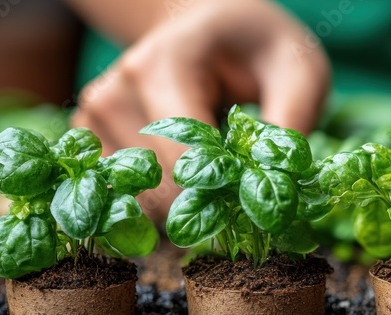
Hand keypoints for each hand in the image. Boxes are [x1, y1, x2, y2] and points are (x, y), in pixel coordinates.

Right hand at [72, 0, 330, 219]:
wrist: (213, 28)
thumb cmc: (259, 48)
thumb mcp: (299, 71)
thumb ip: (292, 123)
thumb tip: (281, 184)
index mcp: (162, 66)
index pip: (182, 155)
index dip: (222, 194)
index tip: (256, 211)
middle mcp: (115, 90)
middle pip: (157, 183)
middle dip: (205, 206)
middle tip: (244, 206)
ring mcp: (95, 114)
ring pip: (139, 198)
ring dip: (183, 207)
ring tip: (220, 187)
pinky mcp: (91, 137)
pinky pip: (125, 195)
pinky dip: (160, 204)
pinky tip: (191, 186)